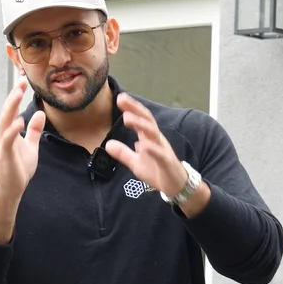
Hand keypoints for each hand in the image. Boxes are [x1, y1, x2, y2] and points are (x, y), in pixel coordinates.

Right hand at [0, 77, 44, 243]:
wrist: (11, 189)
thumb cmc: (18, 168)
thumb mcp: (31, 146)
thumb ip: (34, 130)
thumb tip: (39, 114)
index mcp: (8, 130)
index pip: (13, 108)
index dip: (18, 93)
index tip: (24, 79)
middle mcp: (3, 134)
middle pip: (7, 109)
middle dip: (14, 94)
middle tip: (21, 79)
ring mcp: (2, 144)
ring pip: (5, 120)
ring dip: (11, 106)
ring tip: (17, 92)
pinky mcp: (4, 155)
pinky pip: (7, 140)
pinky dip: (12, 130)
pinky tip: (20, 121)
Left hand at [105, 93, 209, 214]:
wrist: (175, 185)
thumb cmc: (157, 170)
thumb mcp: (136, 162)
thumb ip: (123, 153)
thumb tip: (107, 144)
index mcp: (148, 138)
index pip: (140, 119)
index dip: (131, 108)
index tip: (119, 98)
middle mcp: (156, 139)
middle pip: (147, 119)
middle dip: (134, 109)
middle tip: (121, 99)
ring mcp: (162, 149)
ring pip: (153, 133)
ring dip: (140, 124)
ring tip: (126, 118)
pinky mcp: (167, 162)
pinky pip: (160, 154)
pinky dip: (152, 148)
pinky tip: (142, 144)